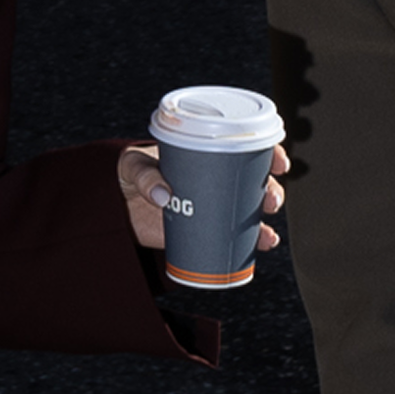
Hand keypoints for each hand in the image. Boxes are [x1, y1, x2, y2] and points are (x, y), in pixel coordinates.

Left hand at [118, 143, 289, 253]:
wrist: (115, 204)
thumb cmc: (127, 173)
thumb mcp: (131, 164)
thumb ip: (143, 174)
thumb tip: (162, 195)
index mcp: (205, 152)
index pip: (245, 146)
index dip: (269, 151)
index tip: (279, 162)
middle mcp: (215, 178)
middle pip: (254, 182)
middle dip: (271, 191)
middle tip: (269, 200)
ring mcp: (211, 205)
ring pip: (248, 212)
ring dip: (264, 223)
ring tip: (267, 235)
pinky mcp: (203, 230)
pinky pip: (233, 237)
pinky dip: (250, 244)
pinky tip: (261, 247)